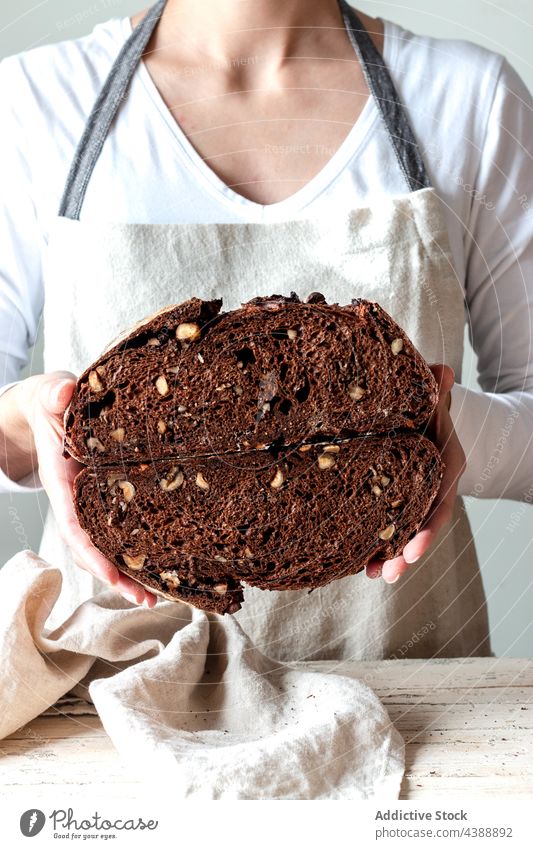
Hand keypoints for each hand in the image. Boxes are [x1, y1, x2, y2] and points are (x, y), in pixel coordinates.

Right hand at [17, 373, 156, 606]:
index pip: (73, 522)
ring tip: (157, 595)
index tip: (111, 574)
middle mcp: (75, 498)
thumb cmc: (54, 401)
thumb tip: (63, 393)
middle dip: (116, 575)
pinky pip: (118, 528)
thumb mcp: (52, 394)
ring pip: (105, 544)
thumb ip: (55, 394)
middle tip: (148, 598)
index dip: (91, 551)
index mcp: (61, 479)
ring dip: (128, 571)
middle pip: (91, 546)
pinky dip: (136, 548)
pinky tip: (161, 563)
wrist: (52, 404)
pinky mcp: (106, 497)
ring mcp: (89, 501)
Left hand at [365, 364, 464, 582]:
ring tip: (372, 575)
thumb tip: (441, 372)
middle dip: (406, 551)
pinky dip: (374, 542)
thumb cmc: (419, 398)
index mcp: (445, 463)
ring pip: (404, 529)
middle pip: (423, 524)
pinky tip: (357, 562)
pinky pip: (386, 522)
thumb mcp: (426, 391)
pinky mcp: (393, 495)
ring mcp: (413, 493)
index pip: (440, 500)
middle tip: (389, 574)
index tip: (413, 550)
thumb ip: (433, 385)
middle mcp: (433, 484)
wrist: (409, 405)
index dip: (427, 528)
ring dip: (390, 555)